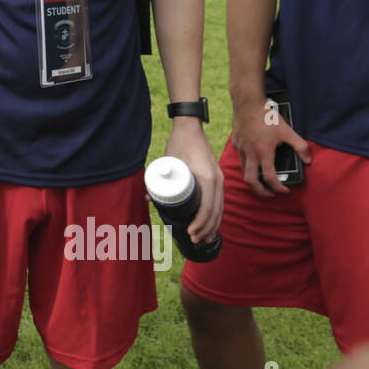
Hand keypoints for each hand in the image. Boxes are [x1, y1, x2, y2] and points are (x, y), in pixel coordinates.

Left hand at [163, 120, 223, 242]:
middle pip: (216, 211)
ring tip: (204, 239)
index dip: (200, 223)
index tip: (189, 232)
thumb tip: (148, 199)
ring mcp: (220, 179)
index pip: (207, 207)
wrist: (191, 128)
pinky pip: (220, 201)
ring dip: (213, 225)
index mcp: (208, 178)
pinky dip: (217, 215)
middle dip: (206, 229)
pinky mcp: (218, 179)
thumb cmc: (179, 144)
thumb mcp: (168, 162)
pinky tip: (212, 225)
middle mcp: (218, 180)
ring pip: (220, 208)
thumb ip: (157, 180)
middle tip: (193, 240)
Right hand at [231, 96, 310, 196]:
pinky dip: (247, 166)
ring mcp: (241, 149)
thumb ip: (300, 146)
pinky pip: (240, 159)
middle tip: (269, 193)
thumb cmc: (266, 116)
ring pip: (243, 172)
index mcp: (263, 152)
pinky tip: (254, 162)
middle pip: (251, 181)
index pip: (270, 178)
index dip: (278, 188)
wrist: (247, 103)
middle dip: (260, 192)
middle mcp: (250, 154)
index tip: (284, 190)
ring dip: (253, 180)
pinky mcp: (236, 144)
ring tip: (261, 182)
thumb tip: (308, 160)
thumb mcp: (287, 130)